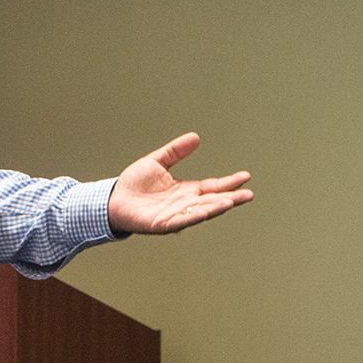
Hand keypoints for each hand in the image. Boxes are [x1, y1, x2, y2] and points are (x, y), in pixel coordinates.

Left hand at [107, 133, 252, 235]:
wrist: (113, 199)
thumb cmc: (134, 184)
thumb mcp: (157, 162)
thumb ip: (176, 151)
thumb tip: (195, 137)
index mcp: (186, 190)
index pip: (213, 186)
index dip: (229, 182)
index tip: (245, 177)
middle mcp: (184, 205)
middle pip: (213, 201)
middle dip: (231, 198)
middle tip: (249, 195)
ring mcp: (174, 216)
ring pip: (200, 212)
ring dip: (215, 208)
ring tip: (231, 202)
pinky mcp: (161, 224)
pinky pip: (180, 222)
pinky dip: (192, 217)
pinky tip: (204, 212)